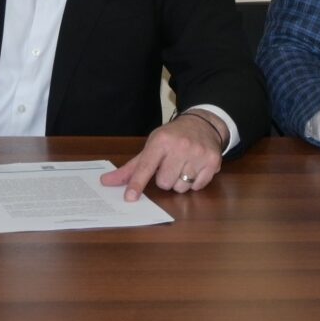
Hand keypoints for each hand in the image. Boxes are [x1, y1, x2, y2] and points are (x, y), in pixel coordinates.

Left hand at [103, 111, 227, 200]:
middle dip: (165, 179)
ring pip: (181, 187)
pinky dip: (194, 182)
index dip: (137, 183)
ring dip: (180, 182)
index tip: (130, 198)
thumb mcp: (151, 146)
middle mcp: (180, 146)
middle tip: (169, 166)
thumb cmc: (173, 137)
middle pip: (165, 183)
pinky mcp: (213, 161)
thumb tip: (106, 181)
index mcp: (161, 141)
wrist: (203, 123)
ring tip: (183, 166)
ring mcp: (198, 154)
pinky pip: (197, 187)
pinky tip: (194, 167)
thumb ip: (131, 168)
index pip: (146, 166)